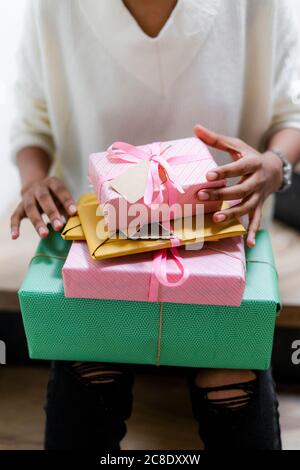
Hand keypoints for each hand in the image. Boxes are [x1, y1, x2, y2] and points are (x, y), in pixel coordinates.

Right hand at [11, 177, 76, 239]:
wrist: (35, 185)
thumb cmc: (54, 195)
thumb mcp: (62, 197)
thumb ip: (68, 208)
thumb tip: (76, 222)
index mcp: (52, 183)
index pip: (60, 190)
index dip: (67, 201)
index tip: (73, 212)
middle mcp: (39, 188)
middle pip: (44, 199)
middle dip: (52, 213)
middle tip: (59, 227)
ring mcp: (28, 197)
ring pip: (30, 208)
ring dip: (37, 222)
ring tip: (44, 235)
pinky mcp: (19, 206)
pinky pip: (15, 216)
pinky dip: (14, 226)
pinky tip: (15, 236)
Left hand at [194, 125, 282, 246]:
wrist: (274, 169)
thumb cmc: (249, 156)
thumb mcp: (236, 145)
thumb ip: (216, 139)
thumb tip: (195, 128)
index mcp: (252, 163)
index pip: (237, 168)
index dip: (223, 171)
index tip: (207, 175)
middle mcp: (257, 181)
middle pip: (240, 189)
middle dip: (221, 194)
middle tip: (202, 196)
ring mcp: (259, 196)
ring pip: (247, 206)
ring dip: (232, 213)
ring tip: (216, 219)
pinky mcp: (258, 206)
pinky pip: (256, 220)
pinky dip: (252, 232)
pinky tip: (247, 243)